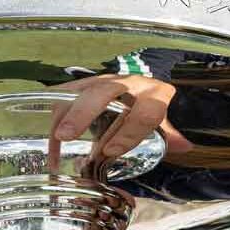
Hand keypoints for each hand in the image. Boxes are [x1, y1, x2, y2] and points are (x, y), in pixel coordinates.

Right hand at [48, 73, 190, 158]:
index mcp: (155, 95)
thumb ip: (169, 137)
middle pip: (106, 92)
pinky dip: (55, 106)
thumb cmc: (153, 112)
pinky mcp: (87, 81)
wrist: (145, 89)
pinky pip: (68, 89)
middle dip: (84, 112)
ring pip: (83, 89)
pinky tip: (44, 124)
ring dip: (66, 110)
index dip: (128, 131)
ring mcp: (106, 79)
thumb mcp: (164, 124)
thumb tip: (185, 146)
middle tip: (66, 136)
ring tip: (54, 134)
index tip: (109, 151)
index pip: (145, 112)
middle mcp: (130, 83)